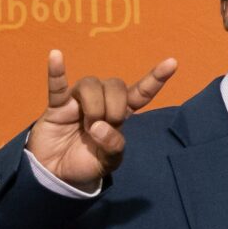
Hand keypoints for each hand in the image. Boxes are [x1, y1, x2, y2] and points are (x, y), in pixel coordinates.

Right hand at [30, 49, 176, 187]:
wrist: (58, 173)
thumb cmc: (87, 163)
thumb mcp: (109, 161)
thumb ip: (113, 146)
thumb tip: (100, 126)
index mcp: (121, 114)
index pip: (141, 93)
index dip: (155, 79)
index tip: (172, 63)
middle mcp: (101, 102)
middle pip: (116, 84)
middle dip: (115, 106)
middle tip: (103, 128)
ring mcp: (78, 101)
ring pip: (91, 83)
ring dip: (94, 105)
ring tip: (87, 126)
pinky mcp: (56, 106)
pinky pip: (57, 85)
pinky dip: (57, 71)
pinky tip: (55, 56)